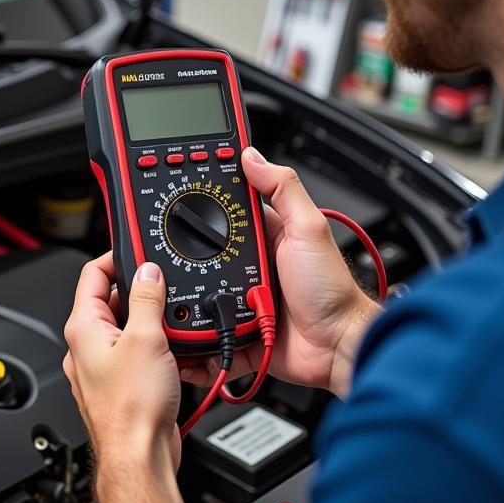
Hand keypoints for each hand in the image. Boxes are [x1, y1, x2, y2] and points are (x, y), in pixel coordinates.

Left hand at [64, 253, 181, 472]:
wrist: (139, 457)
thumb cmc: (132, 409)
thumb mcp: (146, 338)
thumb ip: (146, 299)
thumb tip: (147, 272)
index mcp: (83, 328)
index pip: (92, 275)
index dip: (115, 256)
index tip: (137, 249)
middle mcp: (86, 347)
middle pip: (111, 300)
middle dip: (139, 290)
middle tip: (163, 285)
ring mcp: (102, 367)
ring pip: (125, 328)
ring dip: (149, 319)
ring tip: (171, 320)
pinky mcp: (120, 384)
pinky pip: (135, 353)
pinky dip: (153, 345)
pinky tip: (173, 350)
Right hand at [180, 146, 380, 398]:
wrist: (337, 347)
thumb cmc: (331, 290)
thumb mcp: (308, 228)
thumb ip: (283, 188)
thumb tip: (253, 155)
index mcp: (267, 235)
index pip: (227, 210)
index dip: (205, 202)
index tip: (180, 193)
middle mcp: (253, 265)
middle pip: (206, 252)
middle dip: (185, 253)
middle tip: (167, 252)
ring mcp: (244, 298)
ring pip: (200, 291)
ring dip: (186, 294)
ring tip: (173, 291)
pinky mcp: (239, 329)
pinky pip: (208, 331)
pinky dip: (196, 332)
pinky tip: (184, 328)